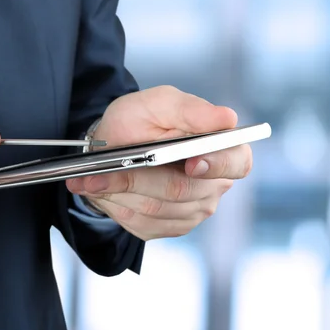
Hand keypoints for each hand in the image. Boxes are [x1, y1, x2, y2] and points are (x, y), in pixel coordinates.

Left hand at [66, 85, 252, 240]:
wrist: (112, 146)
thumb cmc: (138, 121)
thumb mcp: (156, 103)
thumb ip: (189, 109)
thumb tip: (227, 118)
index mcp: (221, 148)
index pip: (236, 163)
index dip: (216, 165)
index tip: (191, 163)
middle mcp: (213, 183)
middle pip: (183, 190)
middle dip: (140, 178)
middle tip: (105, 172)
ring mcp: (193, 209)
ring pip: (156, 209)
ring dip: (121, 192)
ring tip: (93, 178)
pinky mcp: (169, 226)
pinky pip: (142, 223)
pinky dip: (117, 205)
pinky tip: (104, 190)